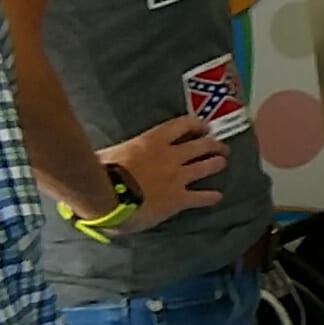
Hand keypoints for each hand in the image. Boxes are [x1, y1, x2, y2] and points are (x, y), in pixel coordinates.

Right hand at [93, 113, 230, 217]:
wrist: (108, 197)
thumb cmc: (102, 173)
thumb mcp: (108, 154)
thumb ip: (118, 153)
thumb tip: (107, 156)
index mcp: (153, 141)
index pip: (183, 125)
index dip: (197, 125)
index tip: (204, 127)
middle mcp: (171, 156)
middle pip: (202, 145)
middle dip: (215, 145)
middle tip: (221, 147)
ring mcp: (178, 177)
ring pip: (208, 166)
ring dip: (217, 163)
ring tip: (221, 163)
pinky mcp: (179, 199)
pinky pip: (202, 197)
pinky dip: (211, 196)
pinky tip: (216, 197)